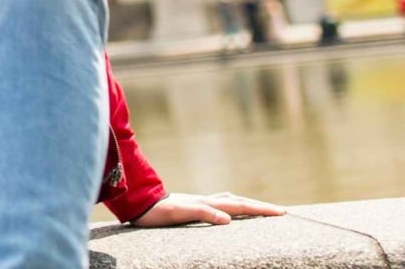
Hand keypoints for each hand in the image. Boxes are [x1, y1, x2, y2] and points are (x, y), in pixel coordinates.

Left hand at [132, 191, 285, 226]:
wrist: (138, 203)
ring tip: (259, 209)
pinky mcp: (192, 206)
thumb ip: (204, 213)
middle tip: (279, 212)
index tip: (282, 212)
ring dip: (246, 204)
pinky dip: (230, 207)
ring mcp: (199, 202)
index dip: (261, 209)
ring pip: (229, 201)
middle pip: (239, 201)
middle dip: (259, 207)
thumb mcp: (181, 213)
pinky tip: (228, 212)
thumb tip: (228, 219)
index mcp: (208, 203)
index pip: (241, 206)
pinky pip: (218, 205)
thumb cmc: (158, 211)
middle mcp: (206, 200)